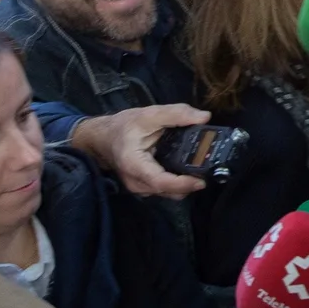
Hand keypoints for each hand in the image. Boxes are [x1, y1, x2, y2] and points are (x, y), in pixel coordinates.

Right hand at [69, 105, 209, 196]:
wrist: (101, 138)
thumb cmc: (121, 127)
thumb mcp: (147, 114)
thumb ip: (176, 114)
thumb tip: (204, 117)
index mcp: (134, 165)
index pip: (161, 182)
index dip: (183, 183)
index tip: (201, 180)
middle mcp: (137, 183)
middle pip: (169, 191)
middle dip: (190, 183)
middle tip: (208, 168)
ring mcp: (140, 189)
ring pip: (169, 193)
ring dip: (185, 184)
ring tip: (199, 167)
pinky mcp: (145, 188)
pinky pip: (165, 190)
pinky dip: (178, 182)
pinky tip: (186, 169)